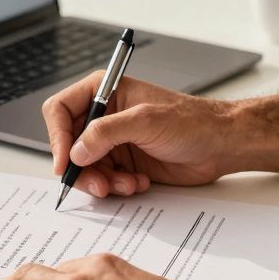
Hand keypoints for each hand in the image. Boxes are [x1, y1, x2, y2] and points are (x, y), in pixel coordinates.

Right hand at [42, 73, 237, 196]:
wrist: (221, 145)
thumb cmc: (192, 122)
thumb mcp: (145, 121)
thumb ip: (106, 132)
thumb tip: (76, 150)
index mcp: (105, 92)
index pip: (60, 110)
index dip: (57, 137)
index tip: (65, 163)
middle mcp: (105, 116)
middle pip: (69, 145)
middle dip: (81, 168)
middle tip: (98, 184)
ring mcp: (114, 141)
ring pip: (86, 167)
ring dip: (102, 181)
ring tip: (125, 184)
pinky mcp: (125, 162)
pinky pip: (105, 180)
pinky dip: (117, 187)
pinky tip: (138, 183)